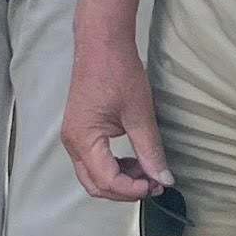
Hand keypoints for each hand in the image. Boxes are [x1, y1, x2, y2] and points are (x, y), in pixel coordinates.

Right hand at [61, 31, 173, 203]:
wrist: (101, 44)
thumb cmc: (117, 73)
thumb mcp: (139, 114)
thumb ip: (150, 151)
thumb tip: (163, 179)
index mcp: (83, 139)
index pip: (107, 181)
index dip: (133, 190)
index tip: (157, 185)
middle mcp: (72, 143)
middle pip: (94, 185)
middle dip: (124, 190)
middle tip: (154, 183)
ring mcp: (73, 137)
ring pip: (93, 176)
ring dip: (120, 180)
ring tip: (147, 169)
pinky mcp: (79, 131)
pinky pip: (93, 161)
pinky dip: (113, 167)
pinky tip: (134, 158)